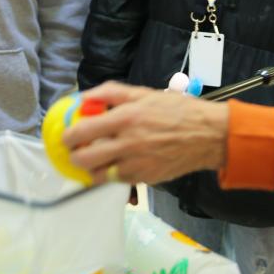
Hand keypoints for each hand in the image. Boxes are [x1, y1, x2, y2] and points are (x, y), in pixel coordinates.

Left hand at [63, 82, 228, 185]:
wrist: (207, 135)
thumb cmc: (176, 110)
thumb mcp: (143, 93)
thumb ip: (111, 93)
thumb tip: (85, 97)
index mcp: (125, 117)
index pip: (83, 131)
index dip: (68, 136)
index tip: (66, 136)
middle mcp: (128, 143)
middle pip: (85, 158)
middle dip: (74, 156)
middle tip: (76, 151)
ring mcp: (136, 164)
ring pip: (98, 175)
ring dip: (90, 169)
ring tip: (93, 161)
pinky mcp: (144, 178)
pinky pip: (117, 181)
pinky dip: (111, 175)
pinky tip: (113, 165)